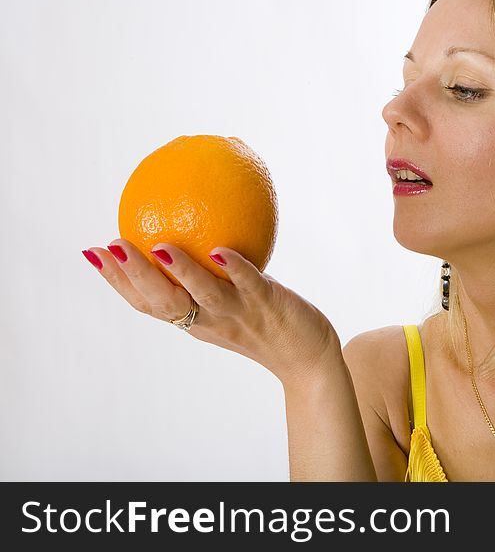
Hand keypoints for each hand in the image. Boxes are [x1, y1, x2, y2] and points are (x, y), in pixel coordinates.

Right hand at [82, 240, 340, 383]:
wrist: (307, 357)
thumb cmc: (266, 325)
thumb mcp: (231, 302)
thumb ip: (210, 277)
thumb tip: (196, 232)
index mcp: (194, 321)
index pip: (147, 304)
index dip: (117, 281)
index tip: (92, 253)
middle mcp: (209, 320)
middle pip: (163, 302)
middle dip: (133, 275)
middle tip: (110, 247)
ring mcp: (238, 313)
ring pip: (202, 295)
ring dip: (179, 272)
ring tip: (158, 247)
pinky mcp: (267, 304)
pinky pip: (248, 283)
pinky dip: (232, 268)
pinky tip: (219, 250)